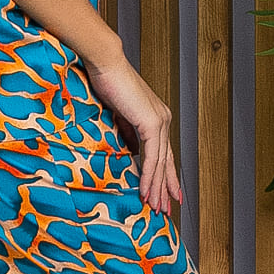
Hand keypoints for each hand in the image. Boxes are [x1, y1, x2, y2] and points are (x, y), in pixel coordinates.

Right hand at [84, 51, 181, 212]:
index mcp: (157, 117)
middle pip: (166, 161)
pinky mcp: (151, 123)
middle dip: (166, 188)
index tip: (168, 193)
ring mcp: (160, 121)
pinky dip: (148, 177)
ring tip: (156, 208)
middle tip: (167, 209)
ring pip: (160, 163)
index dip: (166, 175)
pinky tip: (146, 193)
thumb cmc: (107, 82)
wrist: (106, 63)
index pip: (164, 152)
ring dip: (158, 188)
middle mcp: (163, 120)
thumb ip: (126, 132)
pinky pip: (152, 158)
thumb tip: (130, 150)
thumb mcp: (118, 114)